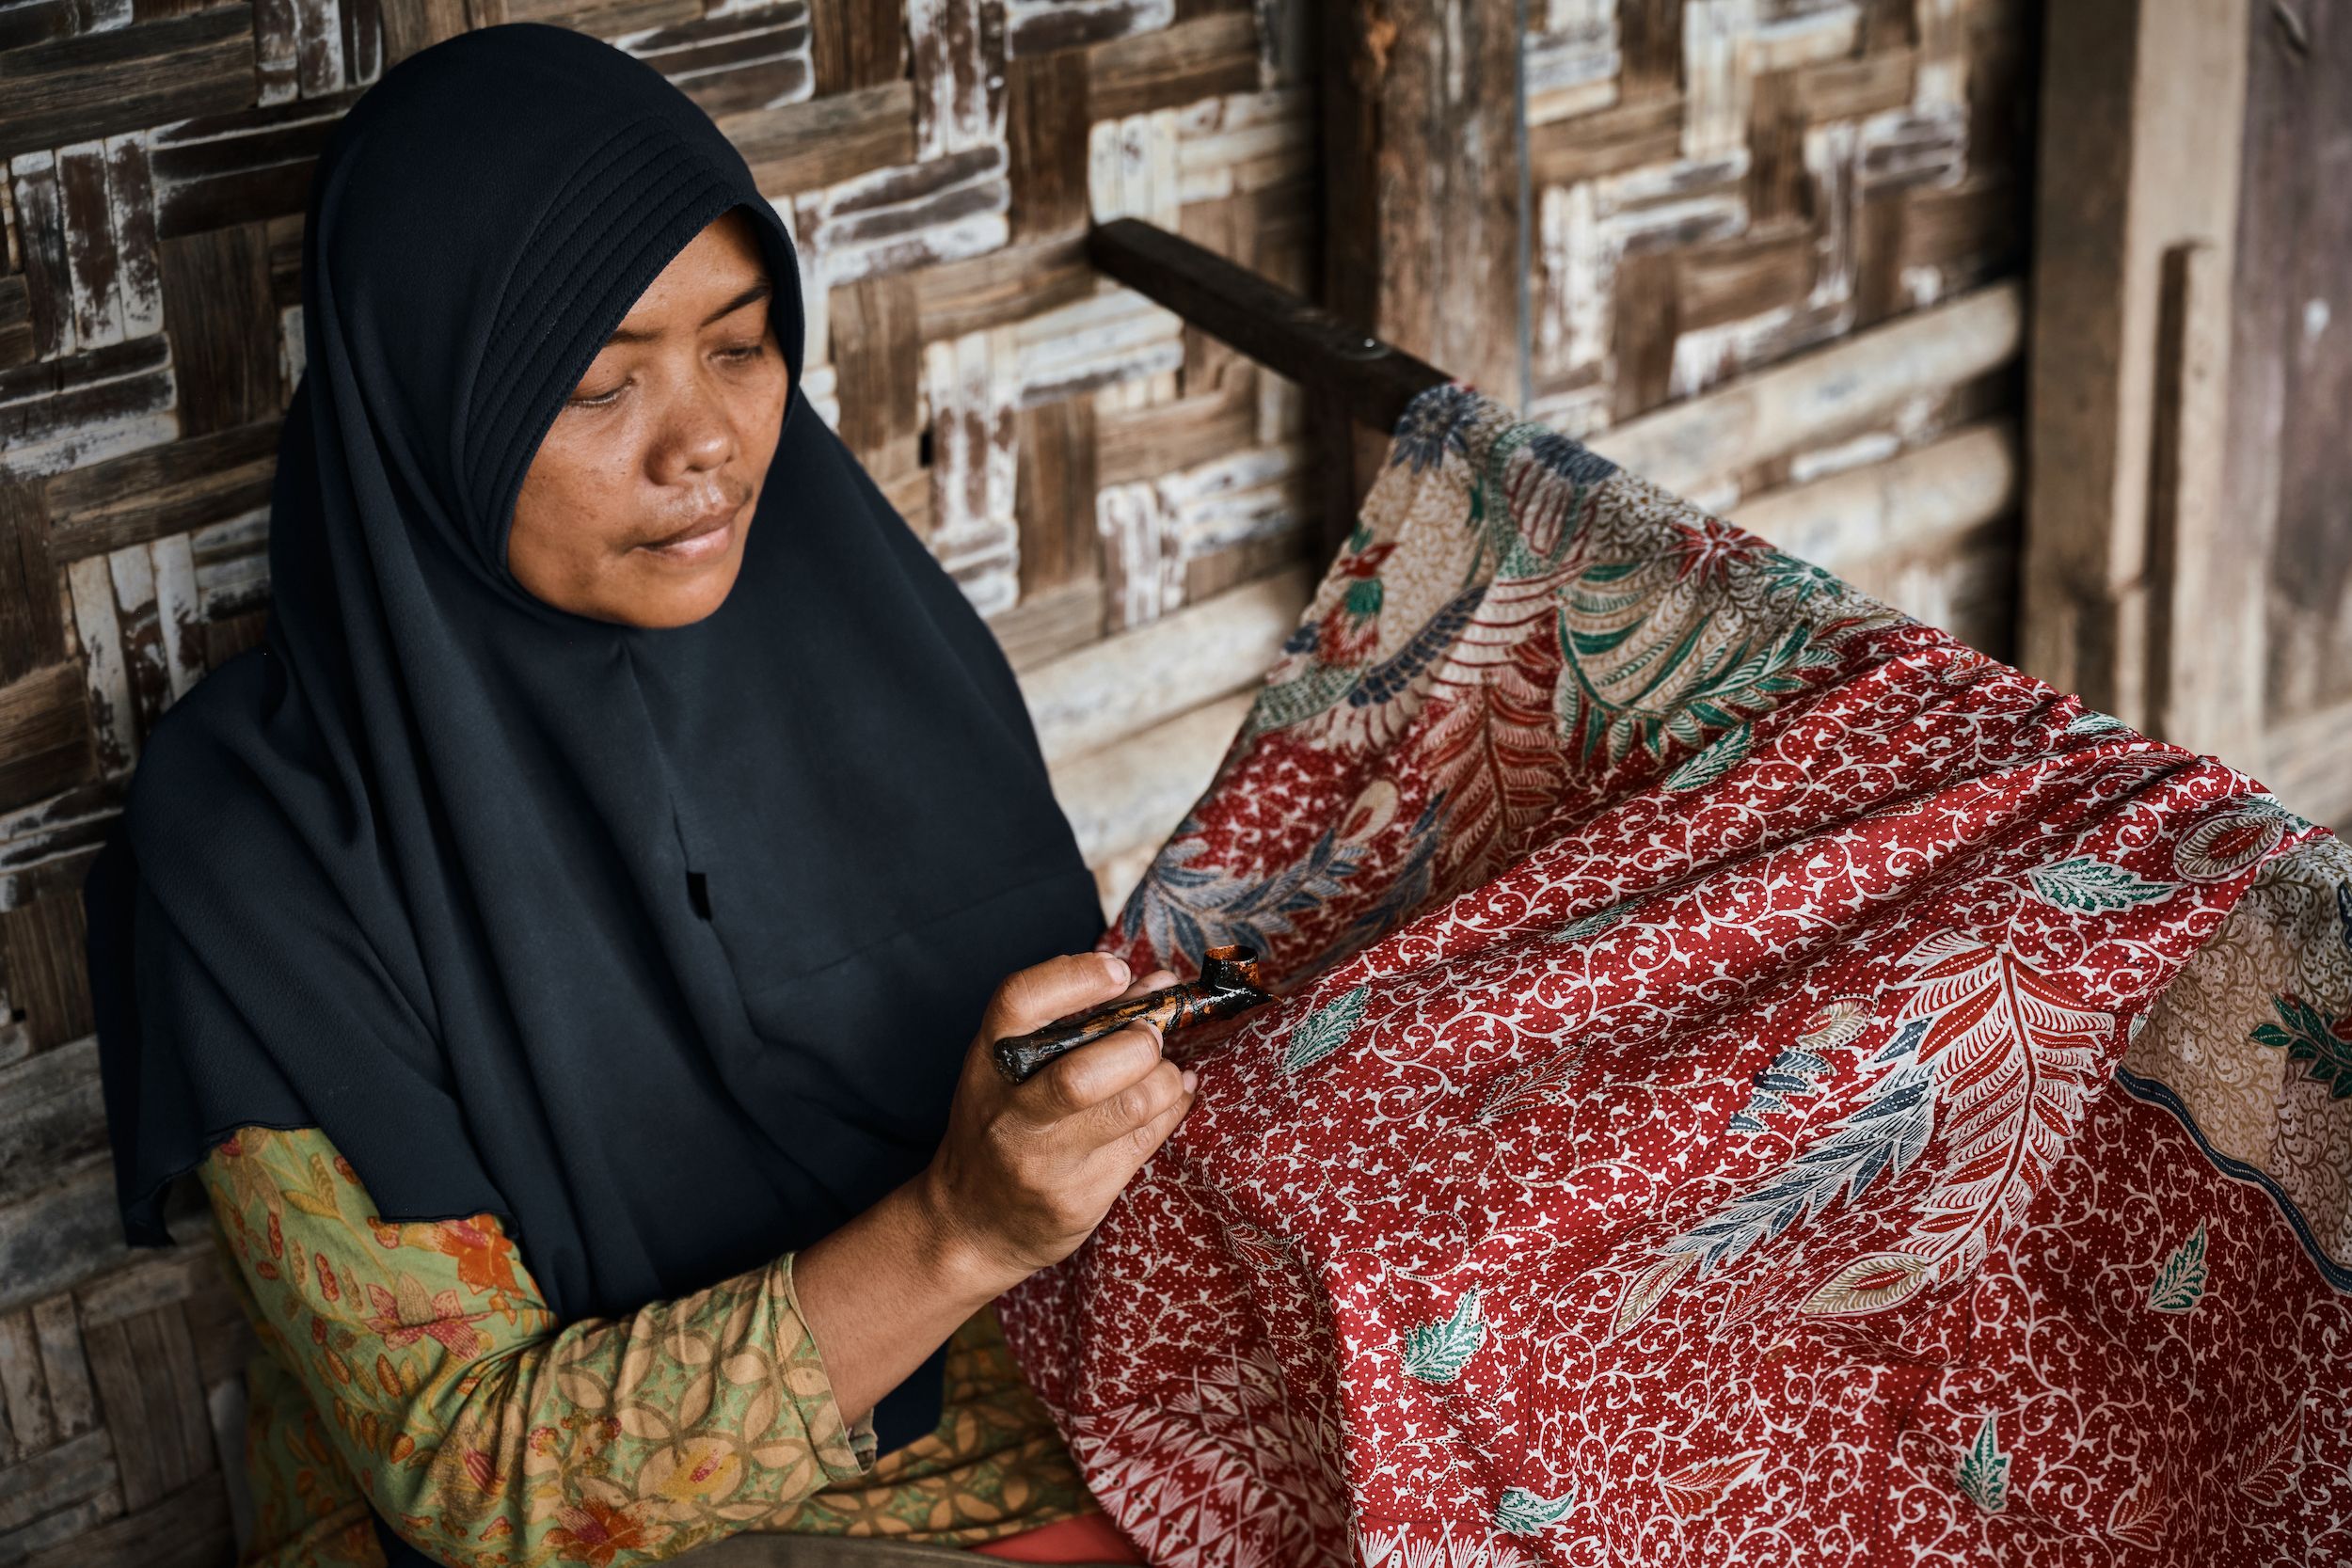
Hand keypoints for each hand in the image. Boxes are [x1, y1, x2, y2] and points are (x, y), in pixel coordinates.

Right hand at [913, 952, 1192, 1295]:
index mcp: (988, 1064)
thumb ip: (1077, 1023)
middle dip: (1138, 1045)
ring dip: (1166, 1080)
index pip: (1021, 1003)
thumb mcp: (1012, 1070)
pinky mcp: (1079, 1197)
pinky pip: (1147, 1141)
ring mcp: (1044, 1161)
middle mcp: (1010, 1114)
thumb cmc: (1000, 1128)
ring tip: (1166, 1072)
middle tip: (1153, 1035)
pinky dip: (1173, 1108)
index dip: (1075, 978)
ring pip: (1128, 1108)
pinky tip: (1173, 1096)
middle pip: (1082, 1073)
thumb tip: (1154, 984)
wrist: (971, 1225)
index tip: (1119, 971)